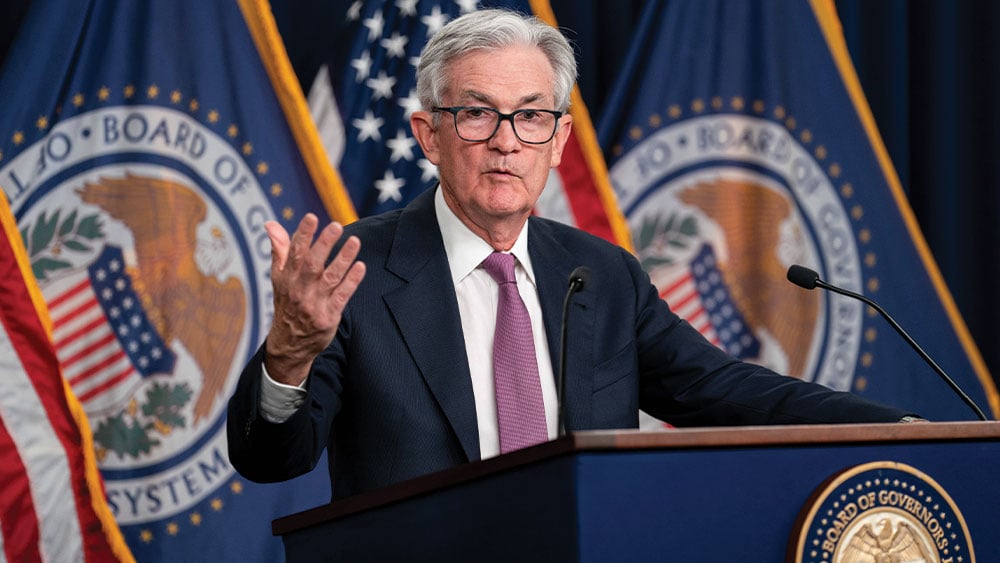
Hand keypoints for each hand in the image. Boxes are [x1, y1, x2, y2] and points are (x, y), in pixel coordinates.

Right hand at [262, 214, 365, 384]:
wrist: (289, 344)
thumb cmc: (287, 303)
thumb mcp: (278, 278)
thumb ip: (279, 250)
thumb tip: (270, 224)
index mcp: (286, 277)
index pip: (294, 252)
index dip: (303, 234)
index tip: (311, 217)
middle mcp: (299, 289)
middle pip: (312, 263)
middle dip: (324, 243)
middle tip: (336, 225)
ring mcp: (314, 303)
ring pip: (330, 278)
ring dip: (343, 259)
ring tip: (355, 241)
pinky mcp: (328, 317)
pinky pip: (342, 296)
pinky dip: (351, 281)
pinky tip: (360, 267)